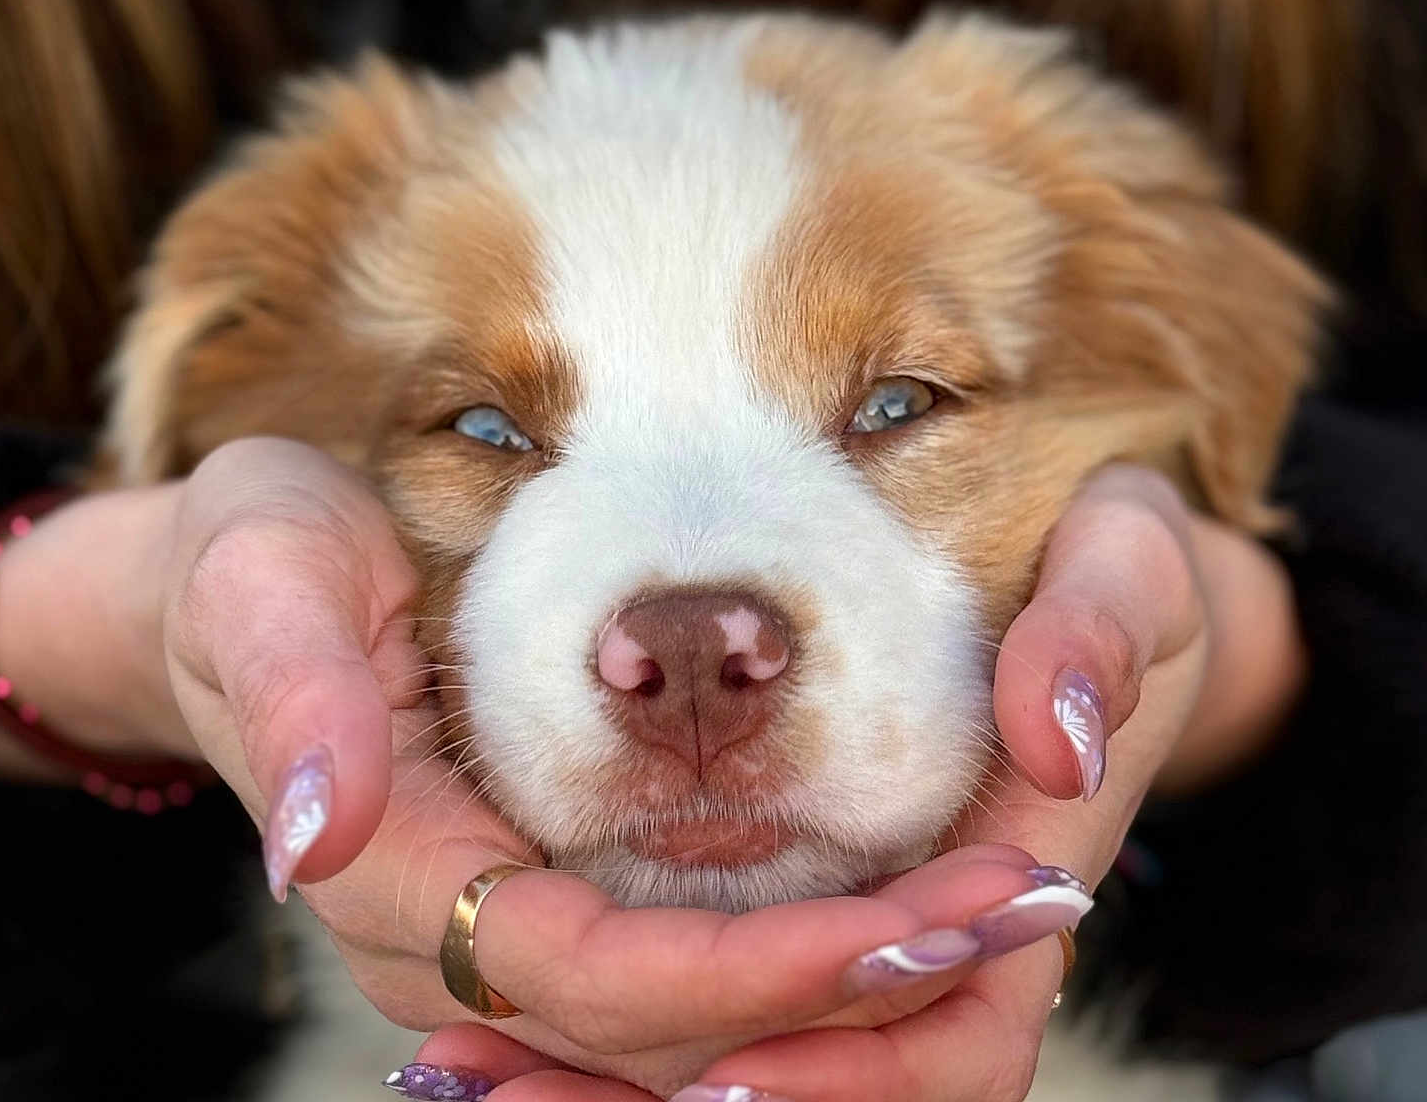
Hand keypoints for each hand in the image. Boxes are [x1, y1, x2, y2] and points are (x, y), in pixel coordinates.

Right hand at [147, 440, 1092, 1094]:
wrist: (237, 579)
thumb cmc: (258, 558)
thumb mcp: (262, 579)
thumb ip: (291, 693)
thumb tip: (312, 834)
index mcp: (401, 875)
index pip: (592, 979)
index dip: (751, 975)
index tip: (913, 925)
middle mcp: (453, 943)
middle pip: (668, 1029)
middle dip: (847, 987)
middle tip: (1017, 907)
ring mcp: (503, 933)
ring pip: (690, 1026)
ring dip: (851, 984)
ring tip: (1006, 910)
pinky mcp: (546, 895)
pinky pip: (682, 974)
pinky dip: (801, 959)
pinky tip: (911, 900)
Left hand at [410, 465, 1304, 1099]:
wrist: (1103, 565)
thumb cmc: (1113, 554)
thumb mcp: (1131, 563)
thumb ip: (1102, 633)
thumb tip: (1054, 739)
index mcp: (1026, 864)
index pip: (958, 1037)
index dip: (849, 1071)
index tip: (720, 1084)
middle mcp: (952, 926)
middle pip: (846, 1084)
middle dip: (693, 1098)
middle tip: (511, 1097)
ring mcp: (883, 909)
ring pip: (768, 1053)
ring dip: (621, 1084)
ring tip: (471, 1085)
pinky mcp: (822, 880)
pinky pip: (722, 990)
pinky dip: (619, 1027)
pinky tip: (497, 1024)